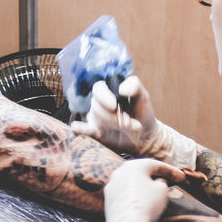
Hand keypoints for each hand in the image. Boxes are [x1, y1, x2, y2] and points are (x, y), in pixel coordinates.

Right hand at [72, 76, 199, 168]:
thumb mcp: (142, 96)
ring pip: (94, 116)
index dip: (104, 96)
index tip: (114, 105)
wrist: (145, 135)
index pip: (98, 88)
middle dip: (113, 114)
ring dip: (112, 123)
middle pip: (96, 104)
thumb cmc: (142, 113)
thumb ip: (134, 86)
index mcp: (109, 91)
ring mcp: (96, 118)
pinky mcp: (96, 132)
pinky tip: (76, 128)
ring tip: (129, 126)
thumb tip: (121, 89)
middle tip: (128, 121)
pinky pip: (84, 129)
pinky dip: (79, 128)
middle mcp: (100, 103)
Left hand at [105, 158, 189, 221]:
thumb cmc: (146, 205)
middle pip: (142, 172)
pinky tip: (141, 202)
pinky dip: (134, 196)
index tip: (181, 177)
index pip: (156, 165)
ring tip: (155, 192)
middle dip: (156, 176)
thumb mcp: (162, 190)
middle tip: (169, 181)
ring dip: (144, 186)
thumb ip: (162, 182)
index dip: (171, 171)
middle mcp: (120, 172)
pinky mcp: (108, 199)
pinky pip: (124, 193)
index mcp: (134, 166)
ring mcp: (112, 185)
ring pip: (131, 182)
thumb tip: (158, 182)